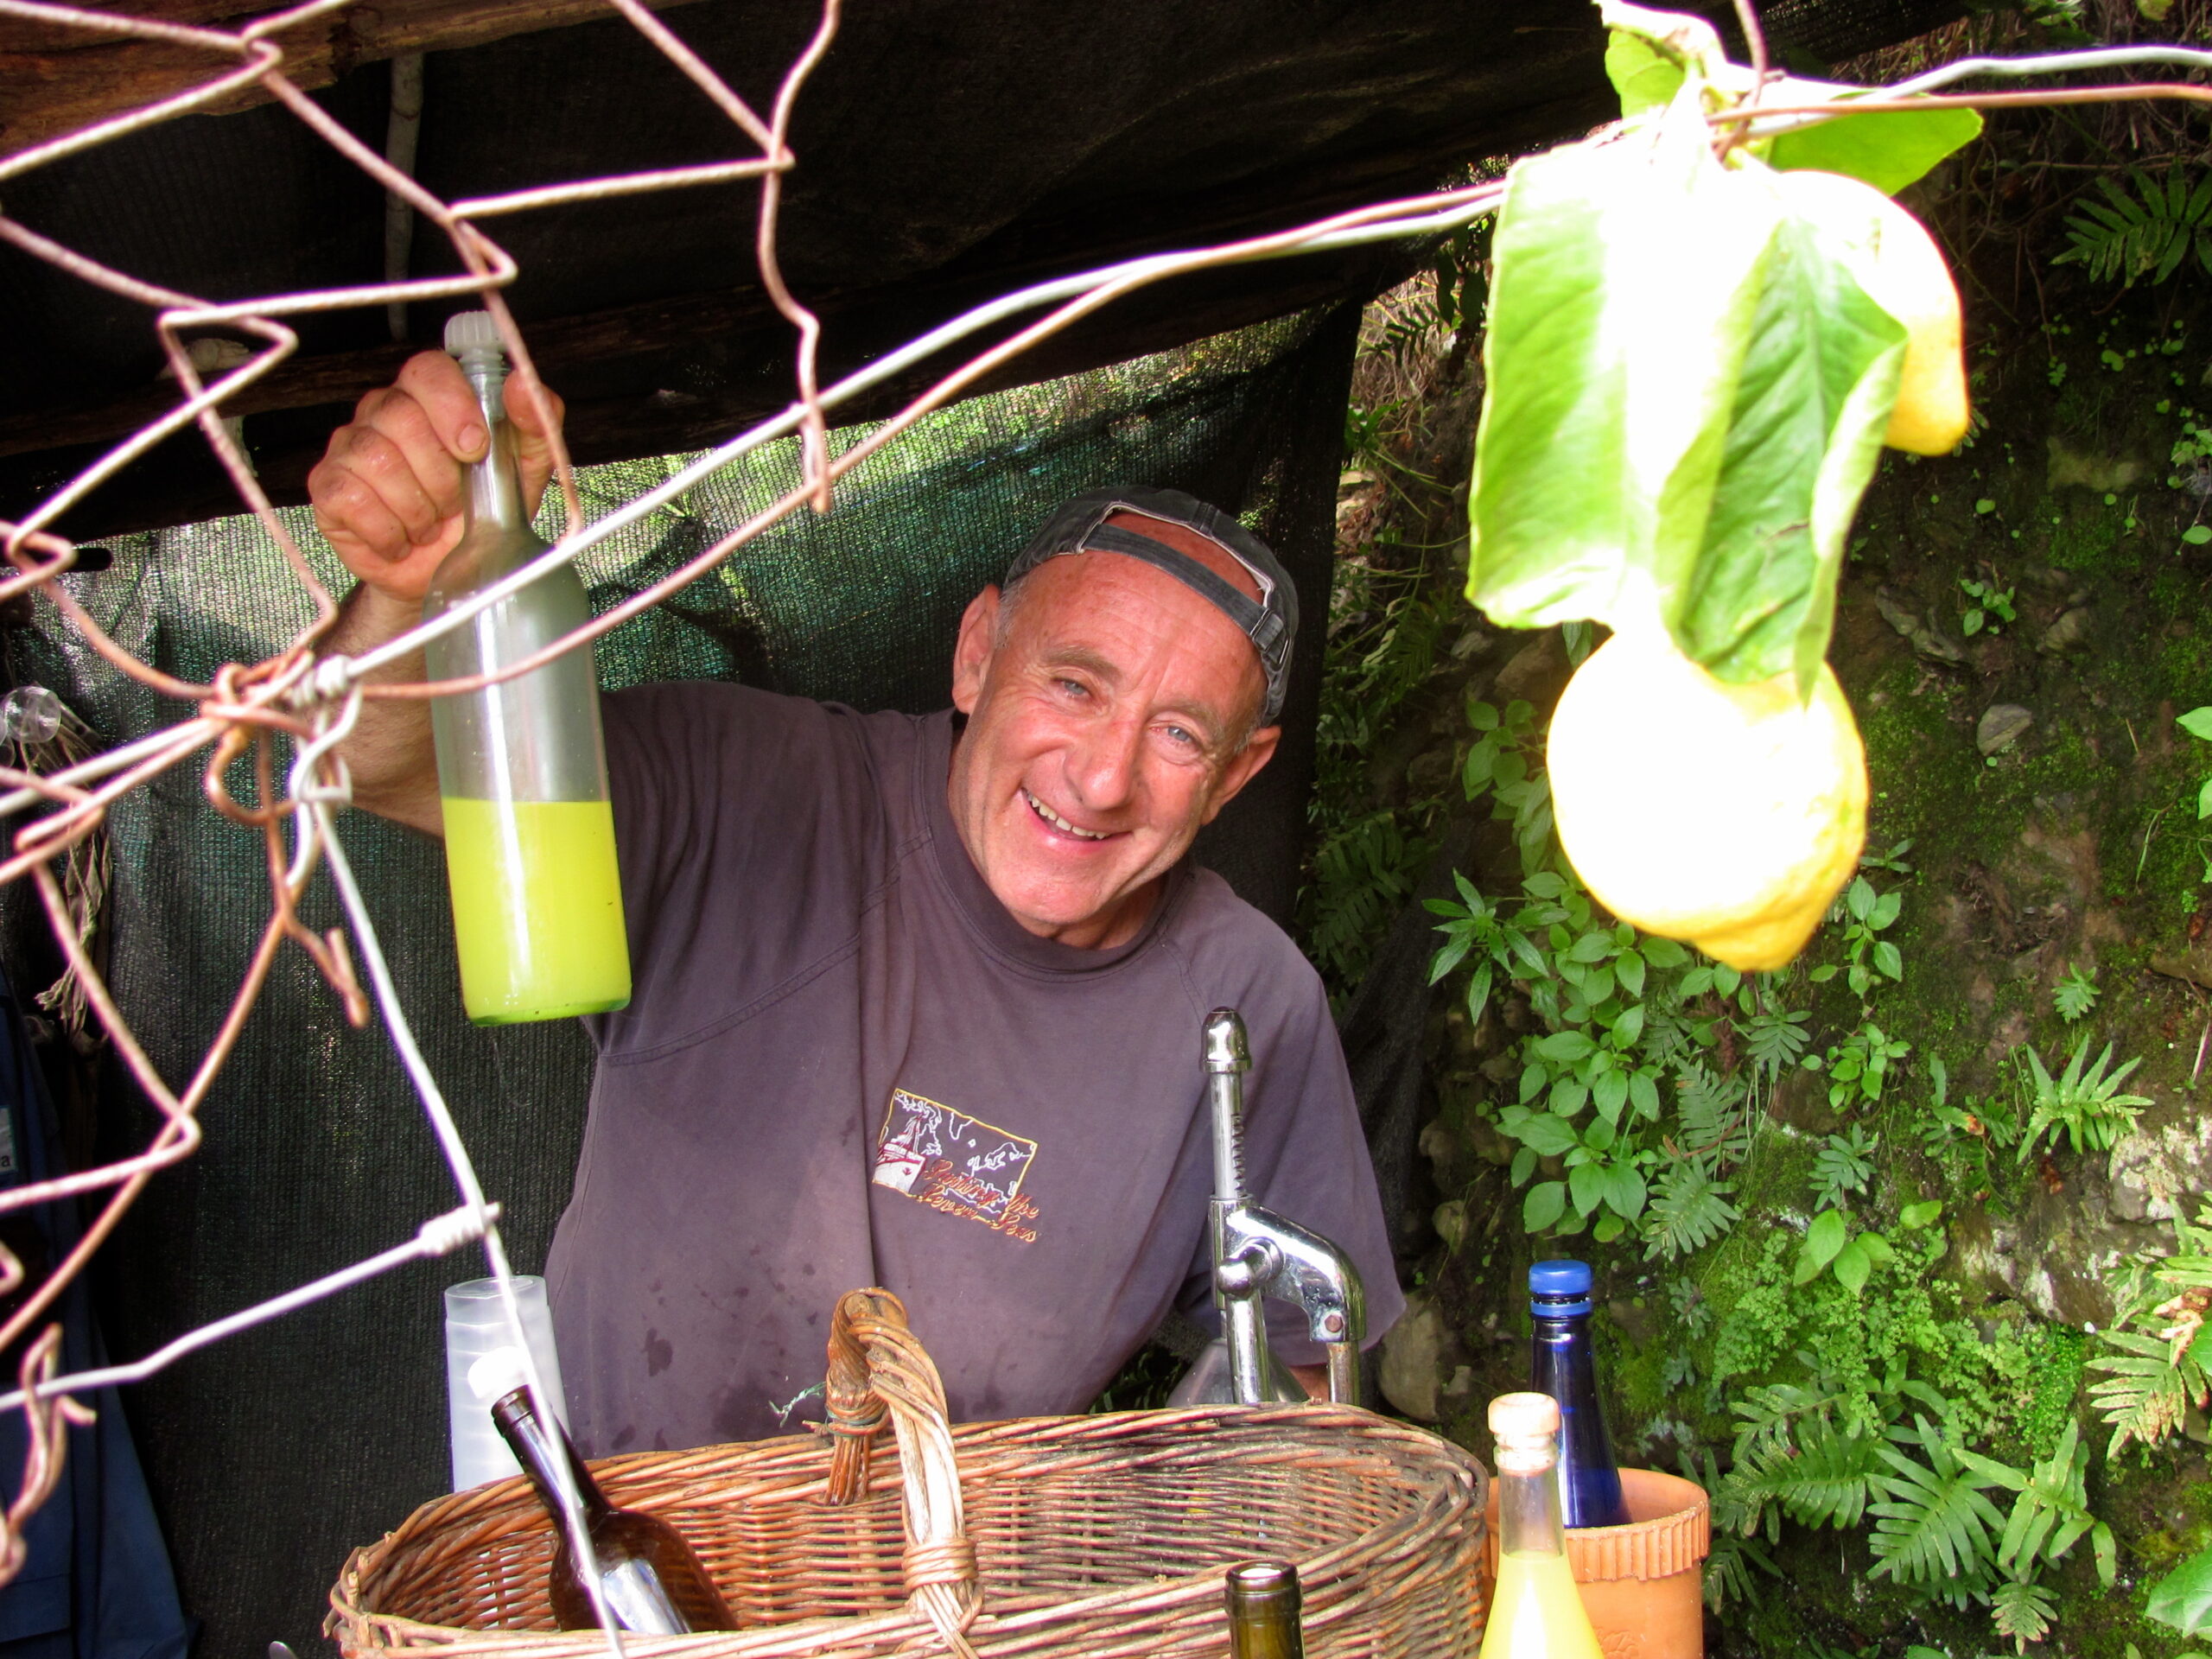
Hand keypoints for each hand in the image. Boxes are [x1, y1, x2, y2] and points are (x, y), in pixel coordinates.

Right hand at [307, 350, 565, 605]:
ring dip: (416, 506)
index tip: (475, 448)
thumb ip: (534, 423)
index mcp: (431, 397)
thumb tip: (523, 384)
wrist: (450, 572)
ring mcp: (350, 445)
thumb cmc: (483, 513)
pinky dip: (386, 528)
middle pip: (401, 416)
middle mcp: (384, 410)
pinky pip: (350, 496)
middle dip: (440, 474)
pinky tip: (402, 537)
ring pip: (376, 458)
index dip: (452, 406)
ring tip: (429, 522)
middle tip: (454, 502)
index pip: (428, 370)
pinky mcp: (328, 486)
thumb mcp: (525, 471)